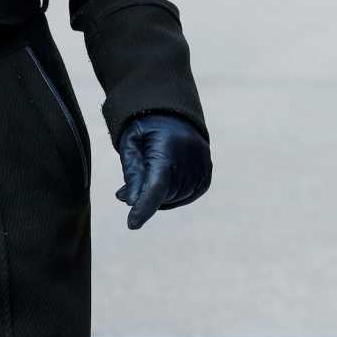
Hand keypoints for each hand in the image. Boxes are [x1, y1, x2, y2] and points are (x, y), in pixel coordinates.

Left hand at [116, 113, 211, 229]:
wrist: (172, 111)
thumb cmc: (144, 128)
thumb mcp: (130, 144)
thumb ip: (132, 173)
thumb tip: (131, 202)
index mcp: (167, 146)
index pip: (156, 185)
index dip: (144, 207)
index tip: (132, 224)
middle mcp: (190, 157)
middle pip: (164, 194)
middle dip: (145, 196)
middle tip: (128, 190)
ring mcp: (203, 165)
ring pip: (176, 198)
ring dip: (159, 196)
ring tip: (148, 178)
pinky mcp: (208, 172)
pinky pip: (189, 195)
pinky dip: (173, 194)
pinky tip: (164, 180)